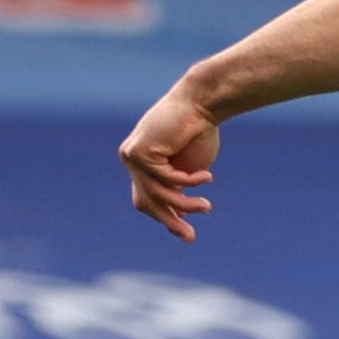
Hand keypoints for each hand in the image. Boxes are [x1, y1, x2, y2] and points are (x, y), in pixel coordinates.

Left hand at [121, 87, 220, 240]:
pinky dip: (187, 182)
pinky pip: (164, 179)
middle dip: (169, 220)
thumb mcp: (189, 168)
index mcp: (141, 162)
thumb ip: (179, 189)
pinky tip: (206, 177)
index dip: (165, 215)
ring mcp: (131, 156)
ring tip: (207, 206)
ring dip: (184, 204)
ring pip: (155, 194)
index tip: (188, 230)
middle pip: (145, 202)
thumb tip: (178, 215)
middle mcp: (130, 159)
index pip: (146, 198)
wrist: (201, 102)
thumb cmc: (200, 130)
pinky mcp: (138, 153)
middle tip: (190, 237)